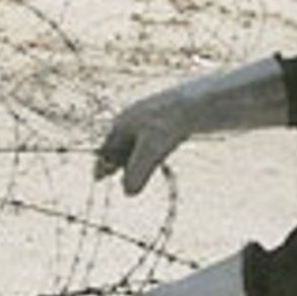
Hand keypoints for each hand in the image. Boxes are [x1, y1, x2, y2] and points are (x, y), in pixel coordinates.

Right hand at [96, 60, 288, 194]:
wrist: (199, 103)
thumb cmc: (170, 123)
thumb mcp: (150, 153)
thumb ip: (136, 173)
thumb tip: (128, 192)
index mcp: (123, 122)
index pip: (107, 148)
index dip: (102, 165)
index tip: (98, 177)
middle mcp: (134, 118)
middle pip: (120, 144)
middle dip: (116, 161)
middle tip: (108, 175)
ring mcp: (151, 118)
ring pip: (137, 142)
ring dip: (133, 158)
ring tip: (132, 172)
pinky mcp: (167, 120)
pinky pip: (152, 139)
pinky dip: (148, 152)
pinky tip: (155, 158)